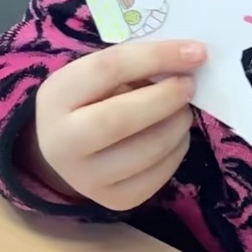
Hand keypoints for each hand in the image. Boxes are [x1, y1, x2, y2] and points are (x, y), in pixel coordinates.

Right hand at [29, 39, 205, 209]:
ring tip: (182, 110)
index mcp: (55, 97)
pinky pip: (158, 175)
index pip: (108, 69)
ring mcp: (86, 178)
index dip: (156, 57)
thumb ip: (133, 66)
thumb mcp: (96, 75)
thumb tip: (186, 61)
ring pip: (146, 151)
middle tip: (189, 86)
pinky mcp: (114, 200)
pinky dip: (177, 150)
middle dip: (166, 98)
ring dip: (177, 124)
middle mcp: (62, 143)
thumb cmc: (89, 100)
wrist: (66, 150)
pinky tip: (173, 135)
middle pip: (121, 118)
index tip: (195, 52)